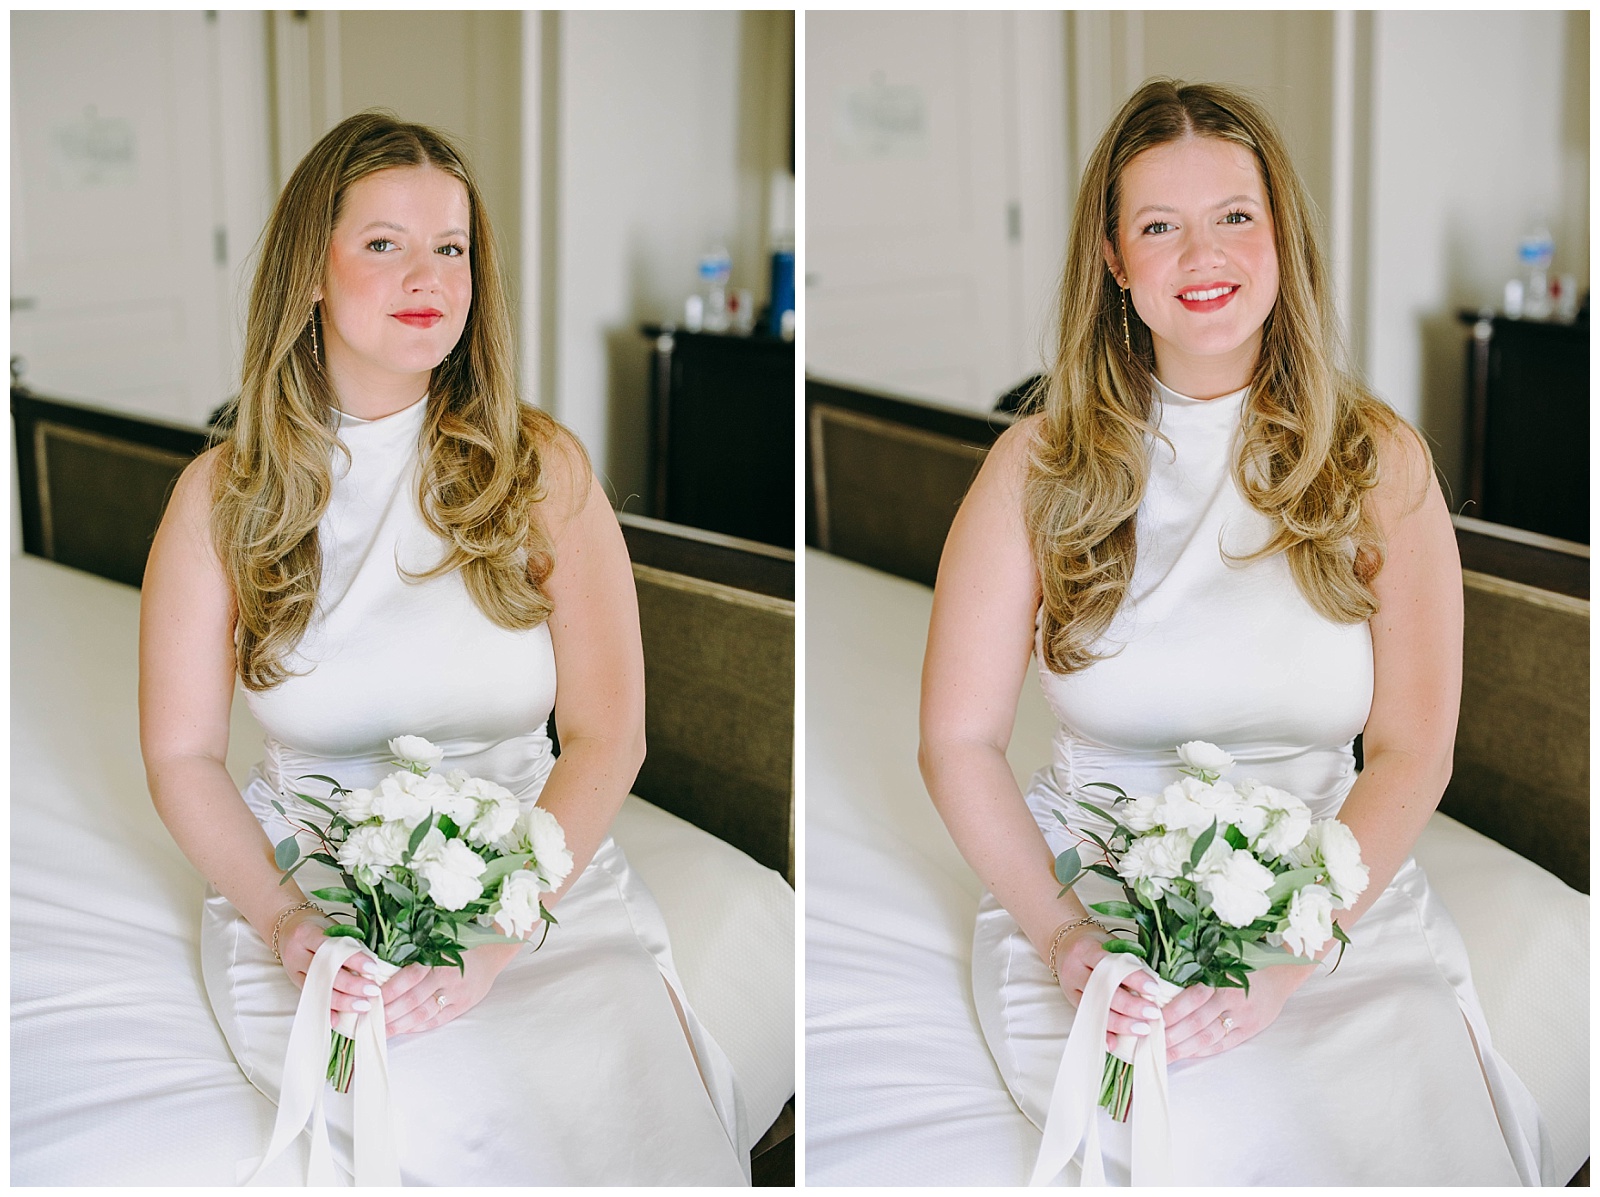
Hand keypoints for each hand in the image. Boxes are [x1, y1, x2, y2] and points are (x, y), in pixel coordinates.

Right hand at [274, 907, 385, 1028]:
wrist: (286, 927)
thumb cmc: (317, 926)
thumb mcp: (331, 928)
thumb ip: (347, 944)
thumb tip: (373, 966)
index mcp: (307, 934)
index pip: (332, 949)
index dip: (353, 960)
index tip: (373, 969)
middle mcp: (296, 953)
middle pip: (324, 972)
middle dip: (351, 985)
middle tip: (372, 992)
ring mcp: (293, 970)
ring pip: (318, 989)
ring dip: (342, 1001)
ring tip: (363, 1006)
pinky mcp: (294, 983)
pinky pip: (311, 998)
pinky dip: (325, 1010)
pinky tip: (337, 1021)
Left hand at [378, 943, 521, 1037]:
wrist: (492, 952)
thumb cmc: (458, 944)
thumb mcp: (438, 941)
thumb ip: (415, 953)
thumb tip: (380, 968)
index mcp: (440, 956)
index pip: (411, 976)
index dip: (390, 989)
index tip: (371, 997)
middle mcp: (449, 976)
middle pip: (414, 999)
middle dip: (389, 1012)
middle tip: (369, 1018)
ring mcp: (457, 993)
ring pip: (424, 1014)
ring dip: (400, 1024)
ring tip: (382, 1030)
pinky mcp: (463, 1005)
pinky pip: (437, 1020)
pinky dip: (418, 1026)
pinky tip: (403, 1029)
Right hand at [1054, 925, 1201, 1052]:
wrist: (1065, 945)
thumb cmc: (1096, 946)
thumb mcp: (1111, 945)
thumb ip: (1128, 963)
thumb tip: (1155, 988)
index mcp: (1086, 949)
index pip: (1111, 965)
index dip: (1134, 978)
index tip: (1154, 989)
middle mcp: (1075, 969)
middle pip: (1103, 990)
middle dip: (1130, 1005)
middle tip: (1153, 1014)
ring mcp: (1071, 988)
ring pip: (1095, 1009)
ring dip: (1120, 1023)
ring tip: (1142, 1029)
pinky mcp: (1071, 1002)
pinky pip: (1087, 1020)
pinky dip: (1101, 1033)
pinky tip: (1113, 1044)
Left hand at [1162, 964, 1304, 1062]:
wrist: (1280, 974)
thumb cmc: (1242, 965)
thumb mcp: (1220, 962)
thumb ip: (1196, 974)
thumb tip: (1160, 988)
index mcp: (1221, 978)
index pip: (1192, 999)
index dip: (1171, 1012)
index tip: (1150, 1019)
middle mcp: (1232, 999)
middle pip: (1196, 1022)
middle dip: (1171, 1035)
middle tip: (1150, 1043)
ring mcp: (1242, 1017)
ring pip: (1208, 1037)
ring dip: (1183, 1048)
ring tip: (1164, 1054)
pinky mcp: (1249, 1030)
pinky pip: (1222, 1045)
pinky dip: (1202, 1050)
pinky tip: (1186, 1053)